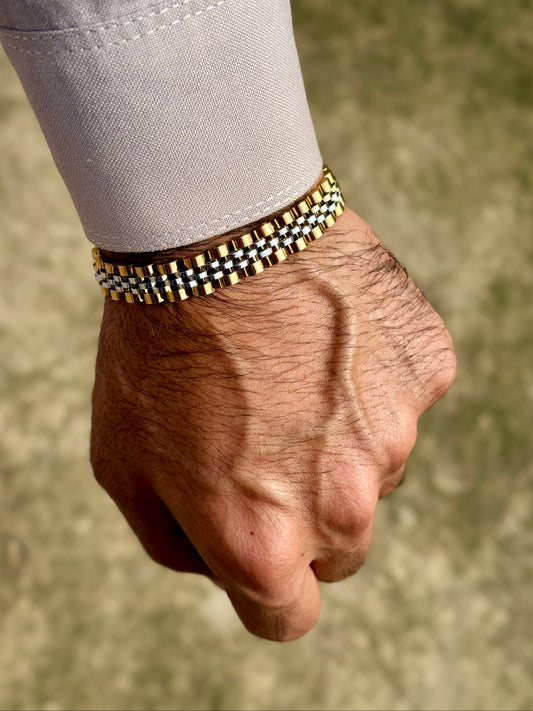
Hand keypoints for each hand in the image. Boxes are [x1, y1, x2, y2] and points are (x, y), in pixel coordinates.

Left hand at [90, 207, 455, 640]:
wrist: (216, 229)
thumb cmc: (156, 347)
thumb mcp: (123, 462)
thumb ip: (178, 542)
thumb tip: (224, 565)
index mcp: (263, 539)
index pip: (288, 617)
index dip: (268, 589)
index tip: (258, 551)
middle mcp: (343, 502)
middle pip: (340, 550)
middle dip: (304, 515)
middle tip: (266, 441)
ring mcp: (396, 432)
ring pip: (376, 471)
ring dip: (339, 440)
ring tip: (290, 371)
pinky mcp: (427, 371)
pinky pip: (401, 399)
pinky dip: (370, 380)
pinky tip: (327, 335)